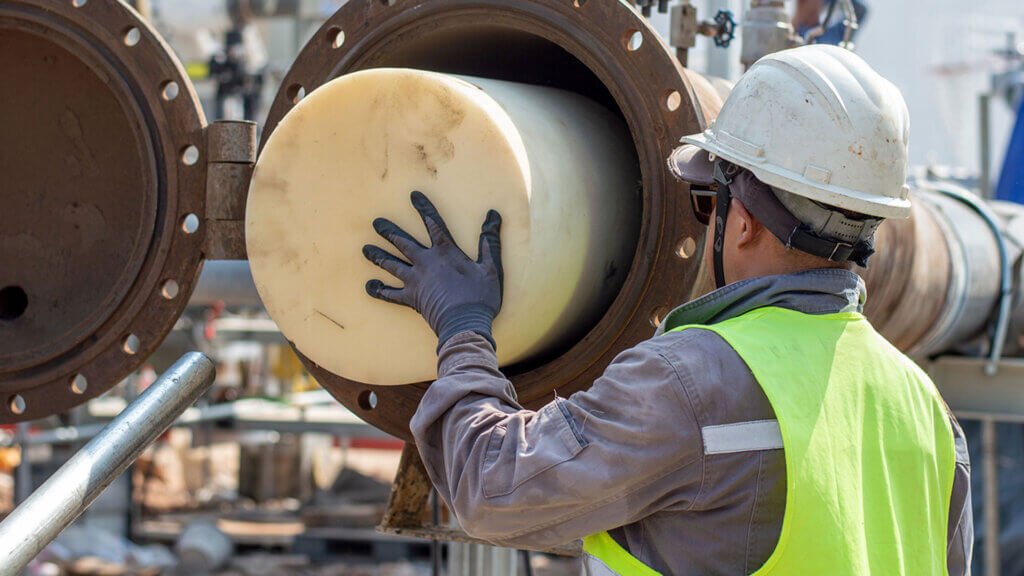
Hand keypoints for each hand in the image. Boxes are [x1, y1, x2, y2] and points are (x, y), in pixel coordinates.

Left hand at [363, 191, 502, 349]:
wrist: (464, 324)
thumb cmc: (480, 297)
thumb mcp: (491, 267)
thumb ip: (490, 240)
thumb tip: (493, 215)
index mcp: (445, 252)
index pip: (432, 223)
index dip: (423, 208)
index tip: (413, 195)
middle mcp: (426, 263)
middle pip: (403, 242)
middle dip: (388, 231)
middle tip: (376, 222)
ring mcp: (415, 281)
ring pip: (392, 264)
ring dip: (378, 255)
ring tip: (365, 249)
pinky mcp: (411, 298)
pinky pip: (390, 293)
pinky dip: (379, 289)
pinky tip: (369, 285)